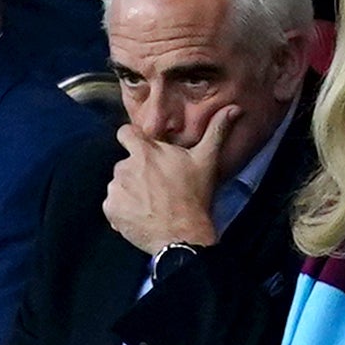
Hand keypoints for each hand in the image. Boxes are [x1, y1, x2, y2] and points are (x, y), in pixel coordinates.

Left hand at [104, 107, 232, 254]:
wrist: (183, 236)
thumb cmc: (195, 197)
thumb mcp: (207, 161)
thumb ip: (216, 132)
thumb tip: (233, 108)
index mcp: (145, 151)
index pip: (125, 133)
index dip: (133, 140)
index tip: (144, 151)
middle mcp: (125, 167)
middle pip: (125, 163)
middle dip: (137, 172)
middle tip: (156, 187)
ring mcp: (116, 189)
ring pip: (119, 184)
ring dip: (130, 191)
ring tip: (151, 204)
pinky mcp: (111, 210)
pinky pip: (112, 205)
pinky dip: (123, 211)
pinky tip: (142, 216)